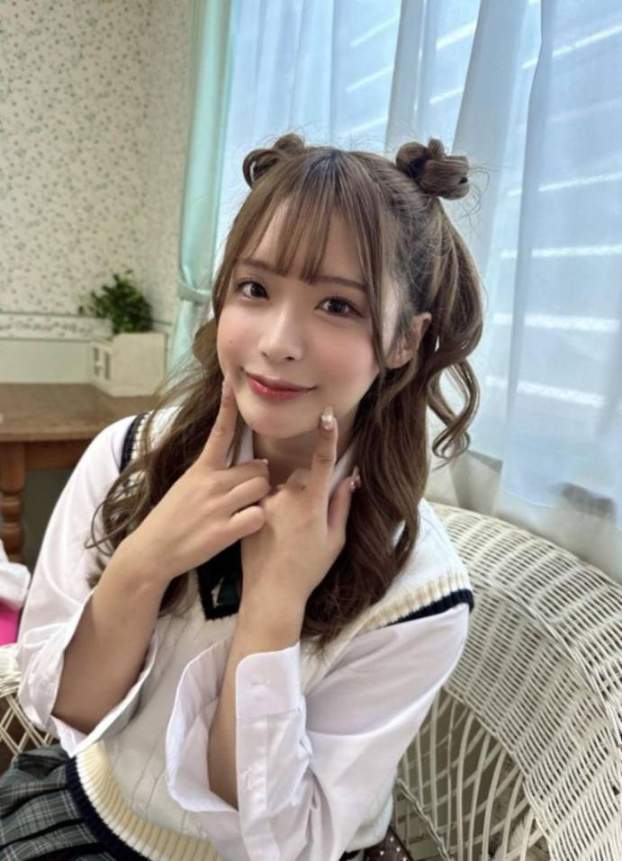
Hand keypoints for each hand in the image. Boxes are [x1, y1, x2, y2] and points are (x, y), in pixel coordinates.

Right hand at [121, 377, 269, 584]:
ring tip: (243, 511)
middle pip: (258, 468)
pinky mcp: (224, 531)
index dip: (227, 407)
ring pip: (261, 489)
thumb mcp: (186, 486)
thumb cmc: (171, 519)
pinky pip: (258, 517)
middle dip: (259, 480)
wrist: (151, 552)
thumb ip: (213, 474)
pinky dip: (256, 522)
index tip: (230, 382)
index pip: (219, 432)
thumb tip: (248, 465)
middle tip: (247, 494)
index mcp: (200, 470)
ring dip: (260, 500)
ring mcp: (217, 507)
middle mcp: (210, 484)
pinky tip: (243, 528)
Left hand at [240, 406, 359, 609]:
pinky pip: (264, 498)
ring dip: (285, 500)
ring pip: (280, 487)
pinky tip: (272, 532)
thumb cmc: (308, 569)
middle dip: (305, 488)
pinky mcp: (250, 510)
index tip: (326, 415)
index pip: (322, 461)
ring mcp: (266, 502)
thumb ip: (343, 505)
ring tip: (285, 532)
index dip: (327, 436)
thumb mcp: (335, 540)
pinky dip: (270, 507)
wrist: (271, 592)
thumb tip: (350, 478)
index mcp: (311, 503)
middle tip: (306, 521)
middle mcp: (287, 497)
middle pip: (299, 476)